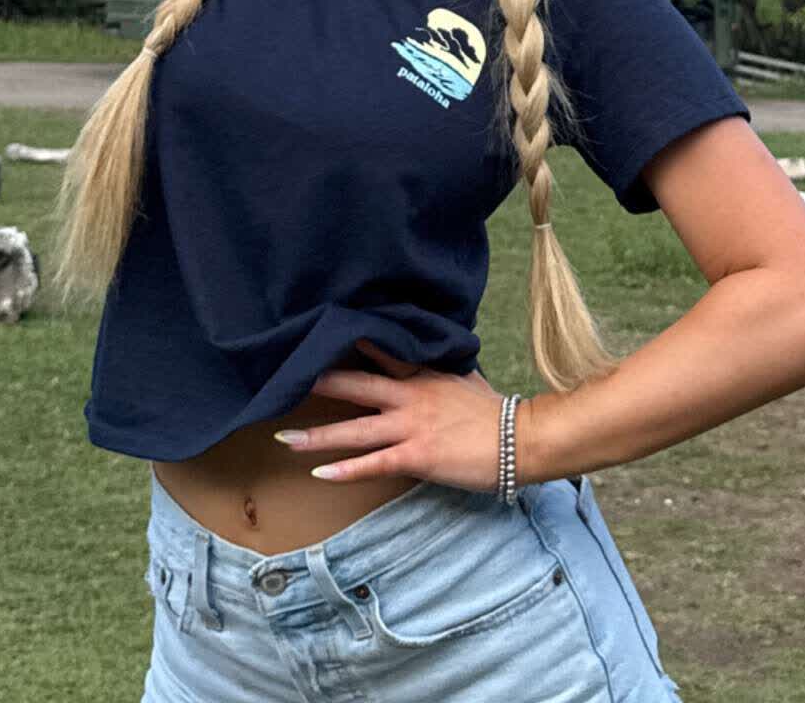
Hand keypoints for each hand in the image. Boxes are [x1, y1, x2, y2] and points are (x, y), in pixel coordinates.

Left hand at [277, 336, 513, 493]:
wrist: (519, 438)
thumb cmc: (494, 412)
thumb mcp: (465, 378)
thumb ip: (442, 369)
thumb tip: (438, 355)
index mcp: (422, 375)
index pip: (381, 352)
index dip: (350, 343)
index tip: (321, 332)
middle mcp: (410, 396)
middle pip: (356, 386)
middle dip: (319, 383)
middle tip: (286, 380)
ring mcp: (411, 426)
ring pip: (355, 429)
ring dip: (318, 435)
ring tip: (285, 438)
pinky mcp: (416, 455)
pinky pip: (374, 464)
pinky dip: (346, 469)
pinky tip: (321, 473)